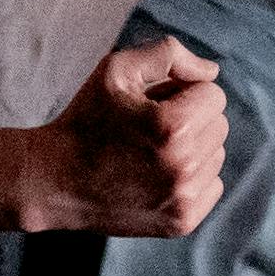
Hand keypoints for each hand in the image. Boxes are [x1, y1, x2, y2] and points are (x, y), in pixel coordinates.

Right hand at [37, 35, 226, 236]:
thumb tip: (212, 71)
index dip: (183, 92)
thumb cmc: (86, 119)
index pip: (214, 95)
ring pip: (216, 155)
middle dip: (191, 118)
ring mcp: (184, 199)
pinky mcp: (181, 222)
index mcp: (172, 126)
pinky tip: (156, 175)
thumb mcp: (116, 69)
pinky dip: (192, 178)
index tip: (153, 102)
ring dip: (192, 148)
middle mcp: (183, 166)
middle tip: (148, 125)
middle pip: (218, 125)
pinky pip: (212, 187)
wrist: (56, 181)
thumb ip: (169, 54)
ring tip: (149, 151)